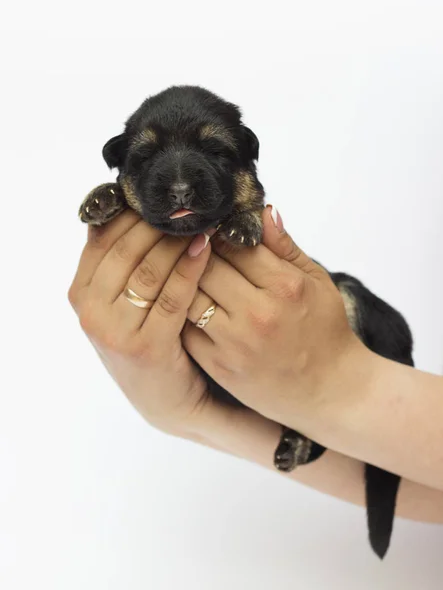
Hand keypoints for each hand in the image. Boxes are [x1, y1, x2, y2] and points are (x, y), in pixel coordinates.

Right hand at [68, 210, 217, 435]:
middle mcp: (90, 309)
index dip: (136, 210)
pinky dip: (191, 268)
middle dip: (160, 222)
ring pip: (149, 269)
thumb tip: (137, 202)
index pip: (104, 234)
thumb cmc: (148, 337)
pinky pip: (172, 296)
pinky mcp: (144, 346)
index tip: (165, 194)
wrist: (164, 397)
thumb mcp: (124, 300)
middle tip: (190, 202)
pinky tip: (207, 249)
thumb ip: (124, 259)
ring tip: (204, 220)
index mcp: (82, 289)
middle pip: (126, 248)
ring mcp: (113, 330)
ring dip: (178, 240)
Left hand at [183, 206, 365, 430]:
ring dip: (183, 279)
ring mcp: (235, 342)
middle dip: (196, 251)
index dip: (219, 231)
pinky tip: (181, 302)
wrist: (328, 391)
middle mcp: (257, 313)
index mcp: (284, 287)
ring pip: (189, 295)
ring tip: (181, 269)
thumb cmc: (325, 331)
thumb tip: (262, 211)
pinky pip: (185, 328)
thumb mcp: (317, 282)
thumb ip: (286, 247)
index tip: (210, 226)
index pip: (235, 244)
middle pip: (207, 266)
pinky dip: (180, 311)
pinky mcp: (219, 365)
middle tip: (187, 242)